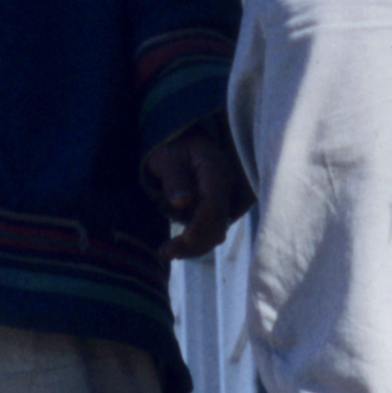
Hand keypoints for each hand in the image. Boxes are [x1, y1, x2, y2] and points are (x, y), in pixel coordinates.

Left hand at [142, 120, 245, 262]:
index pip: (213, 204)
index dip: (201, 225)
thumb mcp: (166, 159)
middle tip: (166, 252)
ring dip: (195, 246)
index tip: (184, 240)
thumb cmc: (170, 147)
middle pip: (218, 223)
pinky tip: (175, 248)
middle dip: (195, 242)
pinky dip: (195, 241)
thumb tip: (182, 203)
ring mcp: (222, 199)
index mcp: (216, 171)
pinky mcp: (214, 208)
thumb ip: (174, 180)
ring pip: (216, 231)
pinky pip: (210, 229)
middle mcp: (224, 187)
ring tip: (167, 253)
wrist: (180, 140)